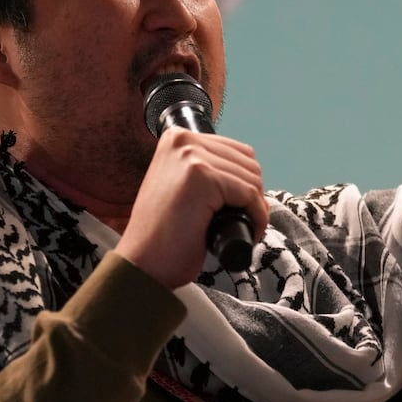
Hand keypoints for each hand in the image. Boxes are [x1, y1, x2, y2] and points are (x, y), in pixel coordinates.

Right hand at [114, 129, 268, 289]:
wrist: (143, 264)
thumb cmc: (163, 235)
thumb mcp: (179, 185)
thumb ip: (204, 170)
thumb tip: (250, 174)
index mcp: (176, 138)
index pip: (234, 149)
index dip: (245, 181)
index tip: (240, 207)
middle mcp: (182, 141)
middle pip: (247, 161)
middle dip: (253, 193)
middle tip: (243, 220)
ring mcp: (191, 157)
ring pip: (251, 177)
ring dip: (256, 207)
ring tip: (243, 228)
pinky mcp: (202, 178)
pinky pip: (250, 194)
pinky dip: (257, 217)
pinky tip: (247, 232)